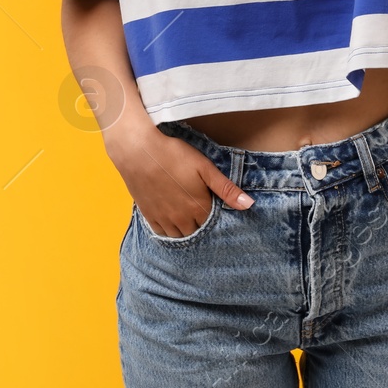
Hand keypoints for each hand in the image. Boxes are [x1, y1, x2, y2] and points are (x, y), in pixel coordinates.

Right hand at [109, 126, 253, 236]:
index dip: (217, 218)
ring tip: (189, 218)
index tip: (216, 209)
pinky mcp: (149, 215)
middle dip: (202, 226)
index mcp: (199, 208)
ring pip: (180, 236)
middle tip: (202, 212)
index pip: (214, 224)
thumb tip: (249, 205)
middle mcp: (182, 219)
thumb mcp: (205, 168)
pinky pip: (162, 234)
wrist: (138, 151)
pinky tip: (172, 221)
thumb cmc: (174, 155)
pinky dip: (169, 231)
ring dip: (186, 230)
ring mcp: (164, 219)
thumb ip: (226, 189)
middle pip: (197, 232)